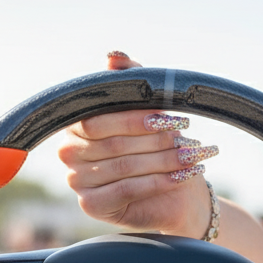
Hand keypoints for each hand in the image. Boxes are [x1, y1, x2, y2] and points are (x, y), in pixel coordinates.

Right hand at [58, 51, 219, 238]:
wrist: (170, 192)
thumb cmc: (155, 144)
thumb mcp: (144, 106)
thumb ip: (128, 80)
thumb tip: (113, 56)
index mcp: (75, 125)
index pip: (99, 120)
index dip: (134, 119)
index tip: (168, 117)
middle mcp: (68, 153)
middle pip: (114, 144)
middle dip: (155, 140)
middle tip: (186, 136)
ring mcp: (76, 181)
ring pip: (124, 167)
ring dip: (164, 160)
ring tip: (194, 155)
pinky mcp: (92, 205)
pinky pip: (127, 191)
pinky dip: (159, 181)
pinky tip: (183, 176)